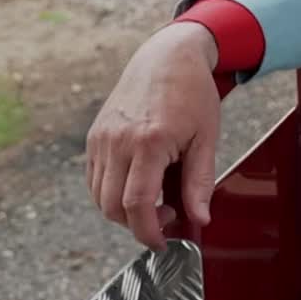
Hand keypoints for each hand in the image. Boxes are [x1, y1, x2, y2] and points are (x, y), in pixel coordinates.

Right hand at [86, 21, 221, 248]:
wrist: (167, 57)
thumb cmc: (192, 93)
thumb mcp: (207, 138)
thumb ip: (201, 181)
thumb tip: (200, 220)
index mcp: (149, 141)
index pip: (137, 204)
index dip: (148, 231)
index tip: (163, 242)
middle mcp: (118, 141)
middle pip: (113, 207)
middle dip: (137, 224)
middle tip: (167, 216)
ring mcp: (101, 139)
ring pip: (99, 197)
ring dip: (123, 210)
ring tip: (156, 198)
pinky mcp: (93, 138)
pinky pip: (94, 180)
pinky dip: (111, 193)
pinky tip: (138, 183)